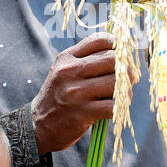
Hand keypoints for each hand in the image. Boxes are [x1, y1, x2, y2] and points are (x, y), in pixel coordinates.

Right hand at [31, 32, 115, 154]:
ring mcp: (75, 93)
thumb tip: (121, 54)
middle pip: (112, 60)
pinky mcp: (81, 113)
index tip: (122, 57)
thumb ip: (86, 60)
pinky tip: (113, 109)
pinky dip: (118, 108)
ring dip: (125, 91)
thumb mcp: (63, 72)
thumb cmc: (59, 97)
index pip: (100, 40)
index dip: (118, 46)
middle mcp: (69, 72)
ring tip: (122, 96)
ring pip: (115, 83)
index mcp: (66, 58)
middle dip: (126, 69)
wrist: (38, 126)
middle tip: (128, 79)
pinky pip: (112, 106)